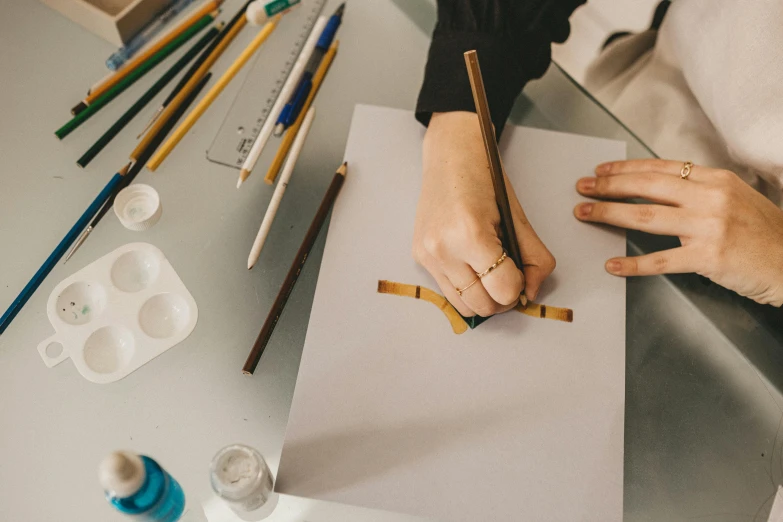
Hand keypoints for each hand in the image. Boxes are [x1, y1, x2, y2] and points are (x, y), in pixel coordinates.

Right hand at [413, 112, 555, 316]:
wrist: (450, 155)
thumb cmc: (485, 179)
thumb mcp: (517, 217)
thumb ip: (534, 258)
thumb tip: (530, 293)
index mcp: (471, 235)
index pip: (503, 289)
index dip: (518, 287)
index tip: (520, 273)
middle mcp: (443, 249)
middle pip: (482, 305)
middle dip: (502, 298)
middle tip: (508, 278)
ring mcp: (428, 254)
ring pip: (462, 305)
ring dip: (483, 298)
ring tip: (491, 276)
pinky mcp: (419, 256)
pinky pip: (447, 290)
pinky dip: (465, 287)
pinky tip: (472, 265)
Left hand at [574, 159, 782, 305]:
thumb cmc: (762, 232)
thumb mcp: (734, 197)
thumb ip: (699, 190)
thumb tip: (656, 187)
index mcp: (716, 180)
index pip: (660, 168)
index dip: (626, 168)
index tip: (601, 171)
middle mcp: (710, 198)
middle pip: (647, 186)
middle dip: (609, 186)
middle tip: (583, 188)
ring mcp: (708, 227)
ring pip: (646, 216)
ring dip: (609, 213)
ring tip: (585, 213)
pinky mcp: (707, 257)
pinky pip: (661, 260)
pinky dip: (633, 264)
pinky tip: (613, 264)